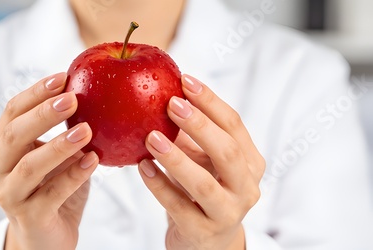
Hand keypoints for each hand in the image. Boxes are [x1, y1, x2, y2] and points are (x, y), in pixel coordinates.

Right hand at [0, 73, 98, 249]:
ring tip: (86, 131)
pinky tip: (93, 160)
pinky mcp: (28, 217)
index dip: (36, 93)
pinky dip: (74, 175)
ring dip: (59, 145)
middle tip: (73, 99)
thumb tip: (92, 93)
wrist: (45, 236)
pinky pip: (52, 193)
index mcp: (0, 147)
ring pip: (30, 166)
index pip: (12, 112)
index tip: (63, 77)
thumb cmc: (52, 188)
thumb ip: (64, 130)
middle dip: (44, 114)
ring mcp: (9, 195)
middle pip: (14, 134)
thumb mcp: (55, 156)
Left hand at [138, 74, 264, 249]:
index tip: (184, 80)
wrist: (208, 240)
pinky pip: (178, 207)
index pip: (234, 125)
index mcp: (250, 162)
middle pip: (227, 151)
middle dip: (199, 124)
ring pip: (203, 184)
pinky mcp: (203, 232)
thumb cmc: (203, 190)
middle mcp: (246, 187)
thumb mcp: (203, 160)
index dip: (210, 101)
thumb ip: (191, 134)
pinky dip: (159, 185)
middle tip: (170, 103)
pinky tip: (142, 167)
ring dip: (175, 158)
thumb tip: (162, 92)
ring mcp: (227, 212)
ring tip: (150, 137)